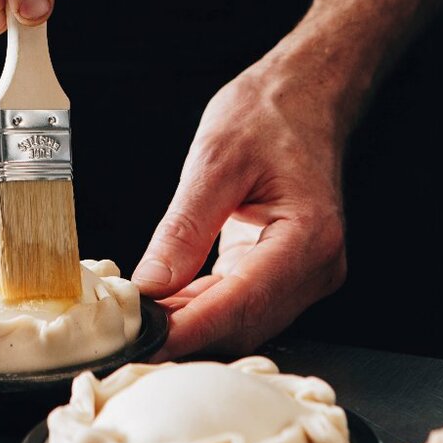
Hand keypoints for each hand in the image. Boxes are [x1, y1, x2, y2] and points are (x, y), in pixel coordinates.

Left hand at [132, 56, 348, 358]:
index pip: (242, 304)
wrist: (304, 99)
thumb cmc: (269, 115)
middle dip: (183, 334)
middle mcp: (315, 266)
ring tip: (138, 320)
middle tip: (126, 334)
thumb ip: (183, 229)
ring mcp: (303, 275)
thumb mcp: (214, 162)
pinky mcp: (283, 274)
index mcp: (308, 238)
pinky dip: (198, 309)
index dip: (188, 331)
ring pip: (239, 323)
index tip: (143, 343)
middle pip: (242, 325)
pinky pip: (237, 305)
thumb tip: (151, 285)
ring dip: (188, 325)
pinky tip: (164, 304)